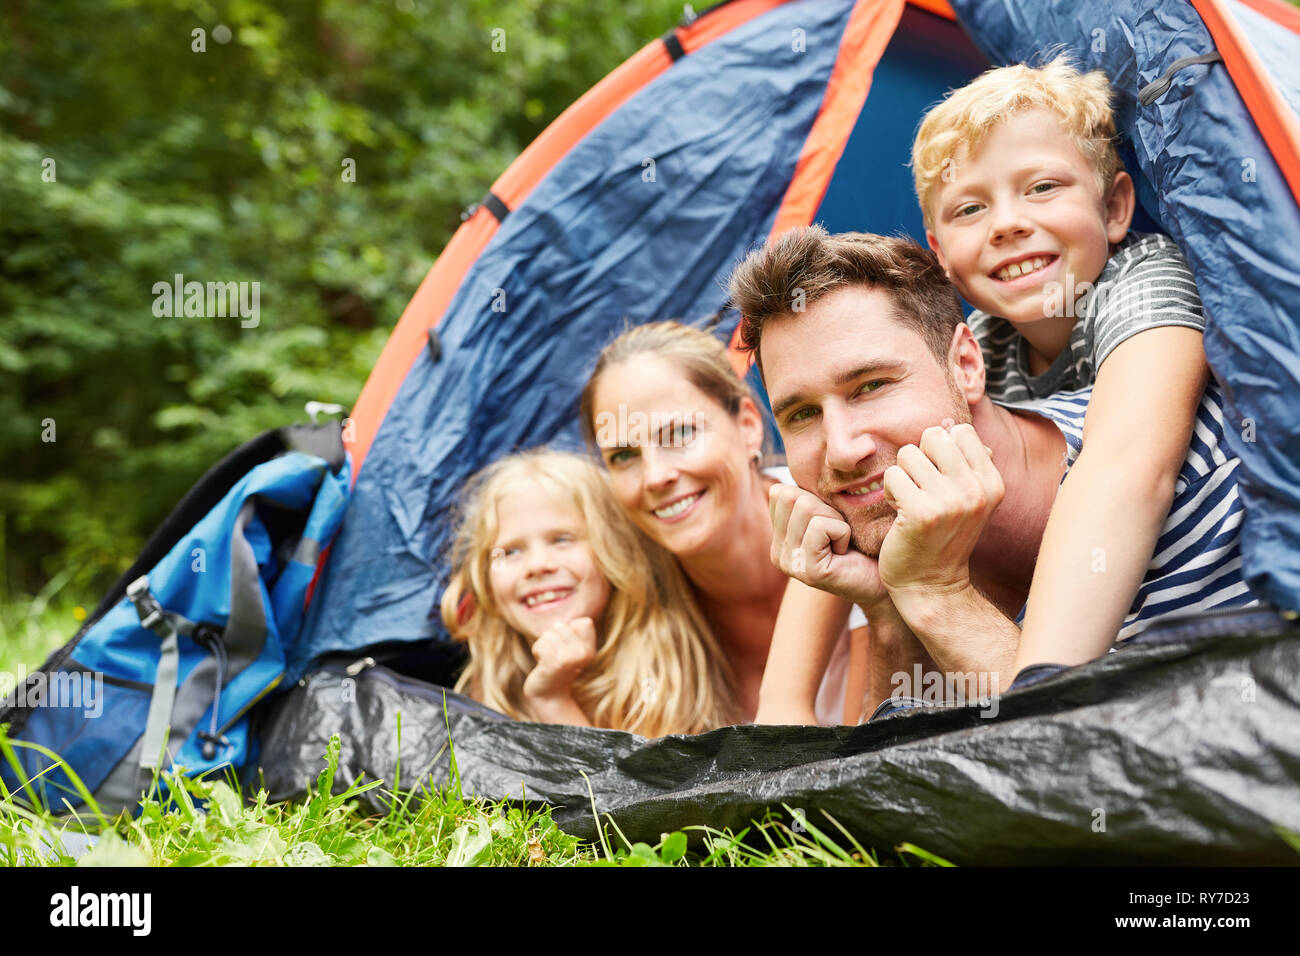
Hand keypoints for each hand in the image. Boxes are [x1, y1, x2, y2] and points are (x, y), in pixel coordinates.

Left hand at [522, 617, 597, 701]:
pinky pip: (540, 645)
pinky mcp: (556, 663)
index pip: (583, 622)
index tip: (566, 648)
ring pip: (548, 634)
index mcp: (590, 649)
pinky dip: (537, 652)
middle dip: (551, 638)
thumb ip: (573, 632)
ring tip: (548, 661)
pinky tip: (542, 665)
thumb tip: (573, 621)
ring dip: (543, 646)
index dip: (567, 631)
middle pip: (561, 625)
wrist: (549, 696)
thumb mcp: (571, 649)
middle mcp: (585, 653)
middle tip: (554, 656)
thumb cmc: (556, 668)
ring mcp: (571, 658)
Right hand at [769, 483, 889, 611]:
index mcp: (778, 538)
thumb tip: (791, 477)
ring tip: (842, 542)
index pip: (779, 492)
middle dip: (824, 507)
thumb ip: (806, 499)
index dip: (813, 499)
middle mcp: (777, 553)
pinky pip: (821, 526)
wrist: (884, 580)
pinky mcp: (807, 570)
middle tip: (839, 533)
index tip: (829, 523)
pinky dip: (842, 532)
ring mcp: (789, 563)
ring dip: (835, 520)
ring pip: (805, 508)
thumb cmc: (861, 544)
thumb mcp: (829, 515)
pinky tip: (846, 551)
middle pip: (791, 497)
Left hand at [878, 423, 1003, 600]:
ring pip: (908, 454)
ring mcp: (950, 501)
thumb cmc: (944, 536)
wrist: (932, 586)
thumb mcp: (969, 499)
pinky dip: (890, 493)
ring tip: (911, 502)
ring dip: (902, 476)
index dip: (939, 450)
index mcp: (992, 482)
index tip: (939, 478)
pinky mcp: (920, 513)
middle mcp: (976, 490)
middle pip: (933, 436)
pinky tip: (900, 514)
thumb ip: (965, 462)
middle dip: (919, 458)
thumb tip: (950, 425)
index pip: (960, 431)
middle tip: (920, 488)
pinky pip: (892, 476)